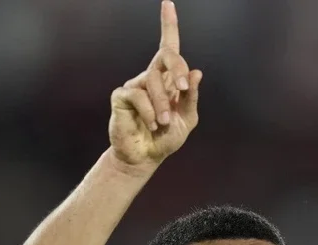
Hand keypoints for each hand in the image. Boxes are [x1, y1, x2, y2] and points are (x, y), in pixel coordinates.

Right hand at [109, 1, 202, 169]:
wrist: (145, 157)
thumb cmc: (166, 137)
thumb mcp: (187, 119)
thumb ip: (191, 97)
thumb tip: (196, 72)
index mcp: (168, 80)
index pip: (169, 48)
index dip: (168, 25)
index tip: (168, 4)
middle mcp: (151, 77)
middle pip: (166, 57)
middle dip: (177, 69)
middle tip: (182, 89)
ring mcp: (134, 85)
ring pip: (153, 81)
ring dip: (163, 104)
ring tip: (163, 123)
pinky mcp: (121, 96)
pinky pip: (138, 95)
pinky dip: (149, 111)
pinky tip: (151, 124)